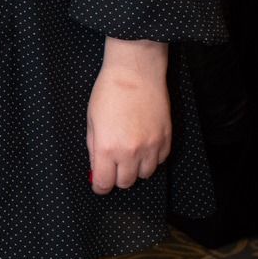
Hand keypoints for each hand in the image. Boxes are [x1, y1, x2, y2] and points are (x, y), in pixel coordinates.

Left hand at [87, 40, 170, 193]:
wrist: (136, 72)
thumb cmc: (108, 92)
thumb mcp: (92, 122)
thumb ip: (94, 149)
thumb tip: (96, 169)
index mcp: (107, 148)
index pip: (104, 184)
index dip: (99, 186)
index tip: (99, 183)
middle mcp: (130, 152)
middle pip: (126, 183)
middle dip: (117, 177)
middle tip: (113, 165)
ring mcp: (151, 146)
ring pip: (145, 175)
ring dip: (136, 169)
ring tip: (130, 153)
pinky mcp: (166, 139)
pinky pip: (160, 161)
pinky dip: (152, 158)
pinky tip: (144, 145)